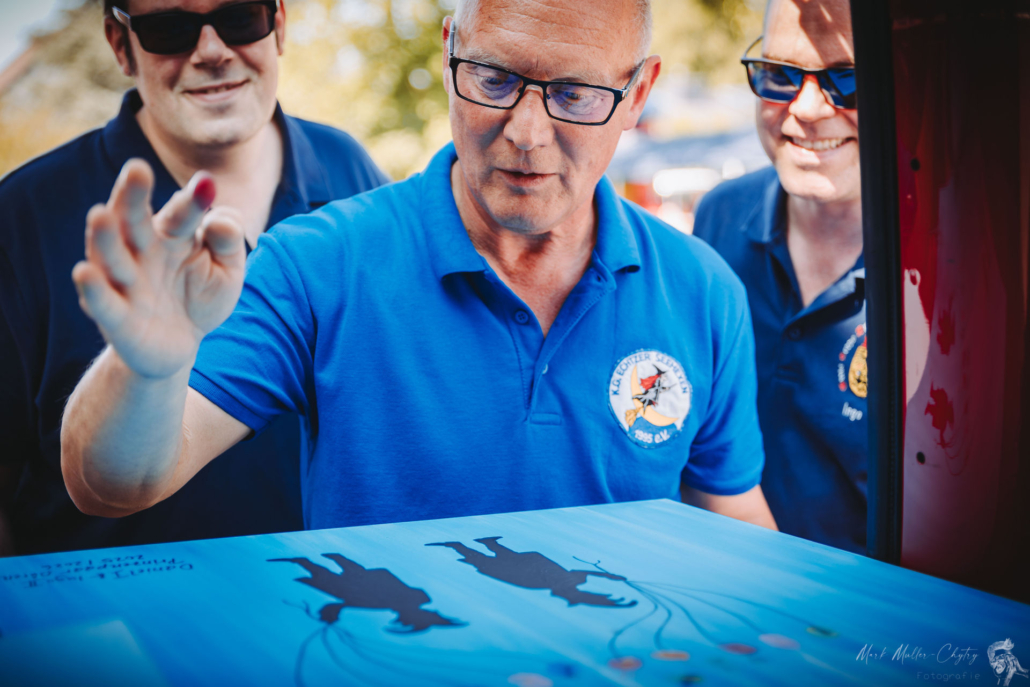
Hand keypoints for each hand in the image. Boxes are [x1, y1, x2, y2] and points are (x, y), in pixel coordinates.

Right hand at [72, 159, 244, 378]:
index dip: (193, 200)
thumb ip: (228, 241)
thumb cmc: (202, 296)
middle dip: (134, 198)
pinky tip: (84, 272)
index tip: (207, 184)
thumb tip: (219, 220)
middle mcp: (142, 252)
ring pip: (111, 256)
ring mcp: (125, 283)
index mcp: (172, 235)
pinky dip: (92, 289)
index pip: (182, 214)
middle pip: (134, 221)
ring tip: (100, 215)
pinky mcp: (115, 318)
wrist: (181, 343)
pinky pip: (102, 302)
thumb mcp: (227, 269)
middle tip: (138, 170)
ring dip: (105, 237)